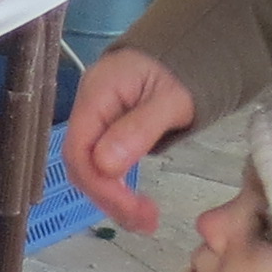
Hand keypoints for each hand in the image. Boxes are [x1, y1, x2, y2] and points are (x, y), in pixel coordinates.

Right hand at [62, 45, 196, 231]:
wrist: (190, 49)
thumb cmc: (182, 71)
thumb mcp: (171, 100)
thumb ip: (139, 129)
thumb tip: (106, 165)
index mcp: (98, 92)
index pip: (80, 147)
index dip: (101, 184)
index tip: (132, 208)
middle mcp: (88, 105)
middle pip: (81, 161)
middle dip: (109, 197)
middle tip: (144, 222)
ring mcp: (96, 117)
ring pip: (90, 166)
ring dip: (113, 197)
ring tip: (145, 220)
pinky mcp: (106, 129)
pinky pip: (102, 162)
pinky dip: (117, 186)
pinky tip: (135, 201)